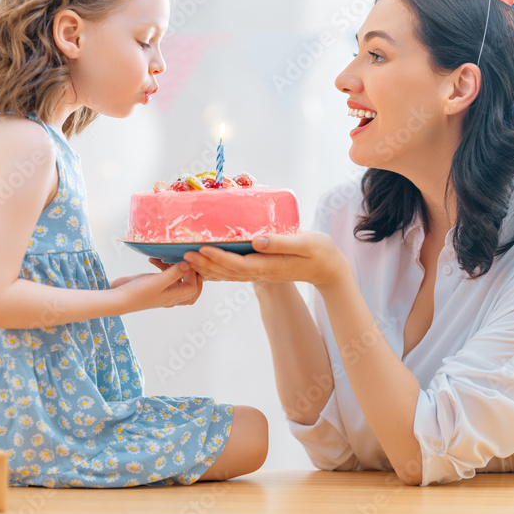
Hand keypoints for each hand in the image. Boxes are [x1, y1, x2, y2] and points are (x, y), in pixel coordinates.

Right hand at [109, 259, 203, 310]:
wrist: (117, 298)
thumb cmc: (136, 293)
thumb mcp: (157, 282)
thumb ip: (173, 274)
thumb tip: (188, 265)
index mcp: (173, 297)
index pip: (193, 288)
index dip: (193, 275)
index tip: (188, 262)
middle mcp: (170, 295)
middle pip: (190, 288)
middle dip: (190, 273)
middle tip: (186, 261)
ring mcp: (162, 290)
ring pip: (178, 280)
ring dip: (175, 268)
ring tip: (168, 259)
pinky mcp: (154, 283)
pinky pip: (165, 275)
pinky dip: (163, 267)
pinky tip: (154, 260)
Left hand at [183, 232, 347, 290]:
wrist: (330, 269)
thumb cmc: (320, 253)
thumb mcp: (305, 244)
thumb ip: (280, 242)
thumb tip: (256, 240)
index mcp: (270, 265)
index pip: (238, 264)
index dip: (218, 257)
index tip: (201, 248)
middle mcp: (262, 271)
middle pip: (227, 270)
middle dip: (205, 263)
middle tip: (184, 254)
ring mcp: (261, 272)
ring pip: (228, 273)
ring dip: (207, 267)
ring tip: (188, 259)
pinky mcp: (262, 268)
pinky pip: (235, 272)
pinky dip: (218, 269)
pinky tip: (206, 265)